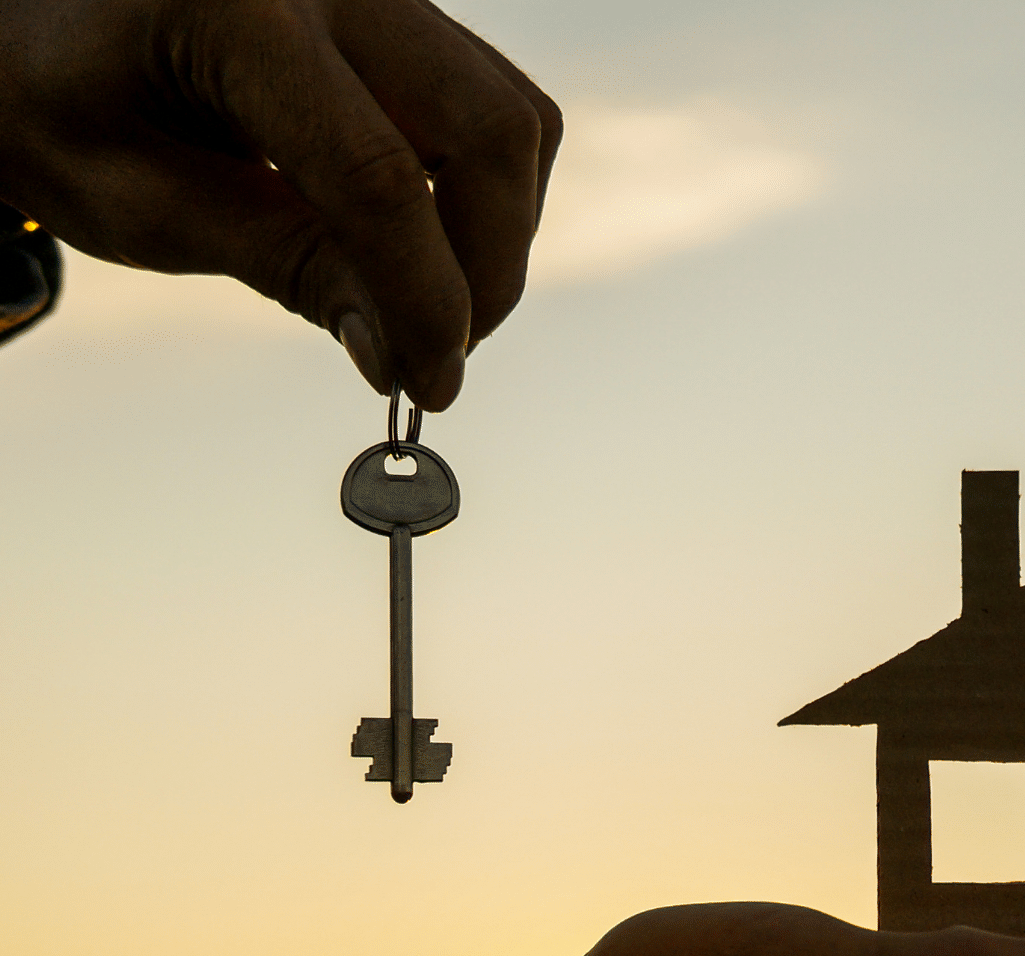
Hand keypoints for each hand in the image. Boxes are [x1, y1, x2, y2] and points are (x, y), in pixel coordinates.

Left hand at [0, 0, 559, 408]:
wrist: (35, 20)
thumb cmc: (60, 103)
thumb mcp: (143, 204)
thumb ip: (283, 265)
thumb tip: (396, 354)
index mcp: (237, 15)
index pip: (380, 179)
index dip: (425, 303)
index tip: (428, 387)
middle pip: (490, 133)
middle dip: (489, 270)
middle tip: (439, 351)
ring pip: (513, 119)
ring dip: (499, 235)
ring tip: (432, 302)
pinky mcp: (401, 15)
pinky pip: (494, 102)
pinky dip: (487, 193)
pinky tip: (430, 242)